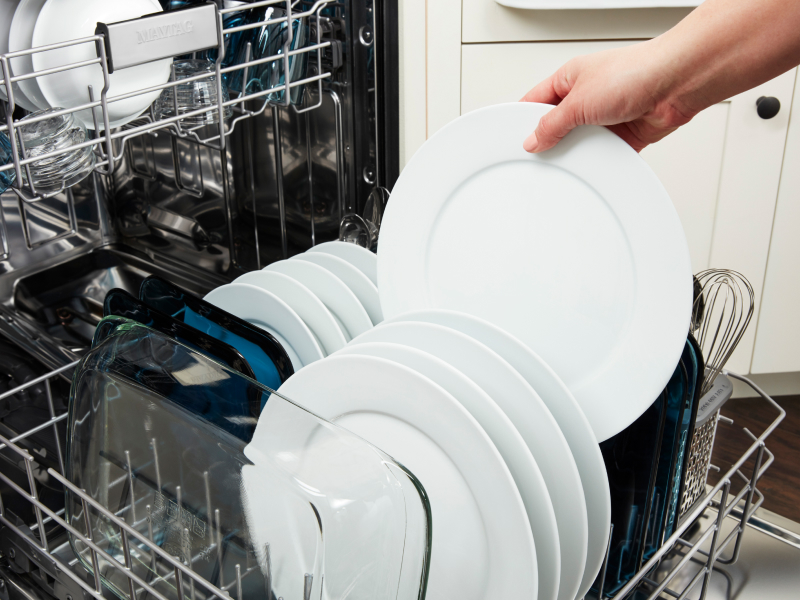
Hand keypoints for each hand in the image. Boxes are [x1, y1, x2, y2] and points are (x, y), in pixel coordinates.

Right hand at [520, 41, 694, 152]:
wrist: (676, 85)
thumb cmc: (634, 73)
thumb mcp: (578, 101)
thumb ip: (551, 125)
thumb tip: (534, 140)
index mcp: (569, 79)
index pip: (536, 101)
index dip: (524, 120)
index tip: (515, 141)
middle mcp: (587, 96)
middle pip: (557, 125)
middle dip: (551, 141)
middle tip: (541, 156)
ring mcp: (605, 116)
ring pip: (580, 142)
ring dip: (578, 151)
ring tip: (572, 159)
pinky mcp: (623, 134)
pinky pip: (603, 152)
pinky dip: (599, 159)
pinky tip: (594, 163)